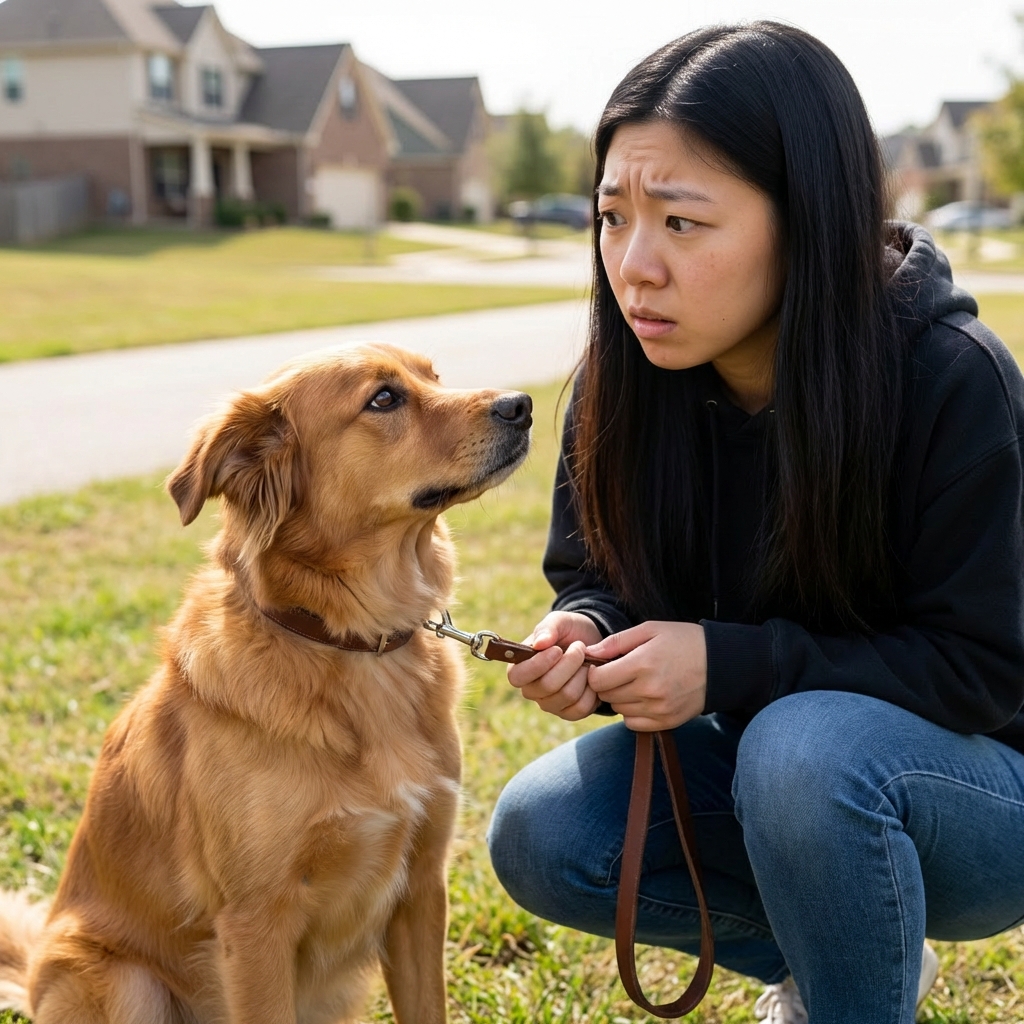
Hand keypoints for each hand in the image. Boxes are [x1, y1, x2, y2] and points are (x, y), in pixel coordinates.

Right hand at [507, 611, 602, 720]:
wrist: (594, 643)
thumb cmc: (570, 631)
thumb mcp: (560, 621)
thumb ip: (548, 628)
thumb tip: (540, 644)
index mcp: (519, 668)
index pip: (517, 677)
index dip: (538, 665)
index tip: (557, 649)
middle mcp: (531, 690)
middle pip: (547, 686)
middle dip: (569, 664)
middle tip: (579, 647)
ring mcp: (550, 704)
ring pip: (567, 696)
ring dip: (582, 674)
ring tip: (586, 660)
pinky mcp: (569, 713)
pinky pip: (582, 708)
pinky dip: (592, 690)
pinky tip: (591, 676)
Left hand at [585, 621, 706, 730]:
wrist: (720, 664)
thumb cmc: (682, 641)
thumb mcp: (650, 630)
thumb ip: (616, 642)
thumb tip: (588, 653)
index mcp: (642, 664)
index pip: (598, 680)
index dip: (595, 672)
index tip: (603, 665)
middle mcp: (649, 690)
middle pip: (606, 696)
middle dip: (607, 684)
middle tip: (619, 672)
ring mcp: (659, 709)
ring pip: (618, 710)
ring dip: (620, 698)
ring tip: (635, 682)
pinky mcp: (667, 722)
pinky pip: (633, 724)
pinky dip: (632, 713)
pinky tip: (643, 697)